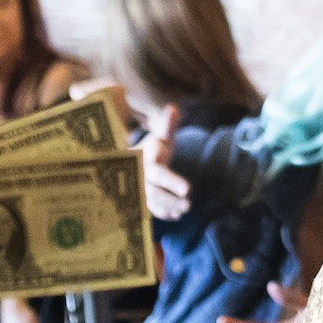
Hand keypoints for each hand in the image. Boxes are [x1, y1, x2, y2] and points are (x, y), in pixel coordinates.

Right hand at [140, 104, 190, 220]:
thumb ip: (168, 125)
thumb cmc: (153, 148)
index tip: (187, 189)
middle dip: (171, 200)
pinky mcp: (140, 199)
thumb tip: (173, 107)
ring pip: (151, 203)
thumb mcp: (161, 136)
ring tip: (184, 210)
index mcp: (146, 160)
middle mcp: (140, 177)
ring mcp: (138, 189)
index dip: (171, 181)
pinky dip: (162, 213)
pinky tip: (176, 215)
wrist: (133, 161)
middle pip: (154, 192)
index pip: (158, 172)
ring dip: (168, 208)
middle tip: (188, 204)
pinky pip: (149, 210)